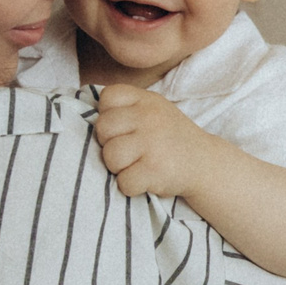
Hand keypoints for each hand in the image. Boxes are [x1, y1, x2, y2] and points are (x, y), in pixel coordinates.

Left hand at [93, 85, 217, 198]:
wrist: (205, 164)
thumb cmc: (169, 138)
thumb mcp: (153, 111)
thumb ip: (125, 108)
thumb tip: (81, 116)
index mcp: (146, 100)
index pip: (107, 98)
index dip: (108, 115)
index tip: (123, 128)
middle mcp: (150, 117)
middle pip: (103, 129)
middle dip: (110, 144)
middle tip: (129, 152)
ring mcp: (153, 143)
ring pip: (110, 157)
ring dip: (119, 168)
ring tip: (137, 166)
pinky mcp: (155, 170)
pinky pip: (123, 182)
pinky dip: (131, 186)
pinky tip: (145, 180)